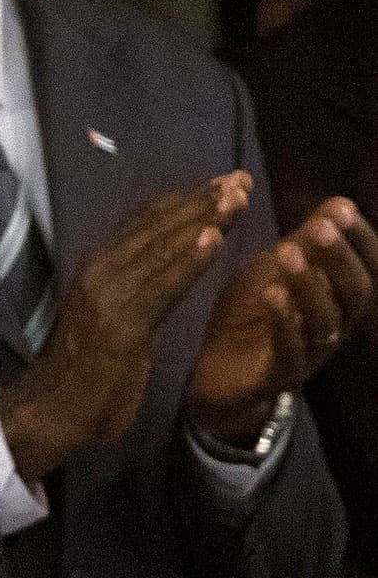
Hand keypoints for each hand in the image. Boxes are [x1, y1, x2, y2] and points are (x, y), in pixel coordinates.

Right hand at [0, 174, 246, 480]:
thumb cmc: (86, 368)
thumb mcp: (113, 316)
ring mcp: (107, 297)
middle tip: (239, 179)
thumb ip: (136, 288)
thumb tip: (168, 264)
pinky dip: (188, 263)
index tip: (222, 182)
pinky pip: (161, 287)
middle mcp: (97, 272)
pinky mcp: (121, 326)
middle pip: (155, 228)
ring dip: (201, 222)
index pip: (142, 223)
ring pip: (160, 250)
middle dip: (200, 202)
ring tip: (236, 198)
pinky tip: (215, 241)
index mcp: (95, 268)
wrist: (54, 409)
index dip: (183, 201)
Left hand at [188, 196, 377, 442]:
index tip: (341, 207)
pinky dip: (284, 321)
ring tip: (288, 252)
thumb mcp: (274, 270)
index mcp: (338, 299)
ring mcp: (311, 353)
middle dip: (339, 257)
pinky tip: (273, 293)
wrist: (214, 372)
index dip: (359, 238)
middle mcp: (335, 326)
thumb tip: (337, 201)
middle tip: (320, 227)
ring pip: (326, 321)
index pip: (366, 267)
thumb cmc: (250, 314)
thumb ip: (304, 242)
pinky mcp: (281, 376)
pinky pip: (291, 350)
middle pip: (355, 293)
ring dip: (310, 284)